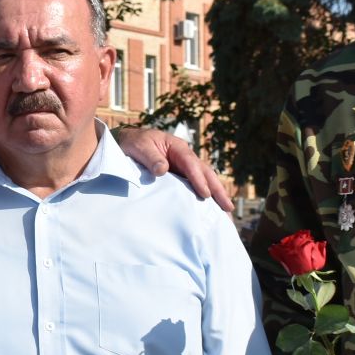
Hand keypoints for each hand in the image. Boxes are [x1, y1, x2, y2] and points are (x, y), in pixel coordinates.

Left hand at [113, 126, 233, 211]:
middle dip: (217, 190)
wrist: (127, 142)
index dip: (198, 179)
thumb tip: (163, 170)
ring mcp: (184, 167)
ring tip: (225, 212)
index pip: (191, 164)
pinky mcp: (180, 176)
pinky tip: (210, 209)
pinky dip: (204, 196)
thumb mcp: (139, 147)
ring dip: (215, 196)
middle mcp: (185, 157)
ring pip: (204, 180)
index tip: (205, 194)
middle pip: (205, 173)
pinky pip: (194, 186)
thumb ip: (150, 157)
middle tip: (227, 207)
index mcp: (177, 147)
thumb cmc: (134, 143)